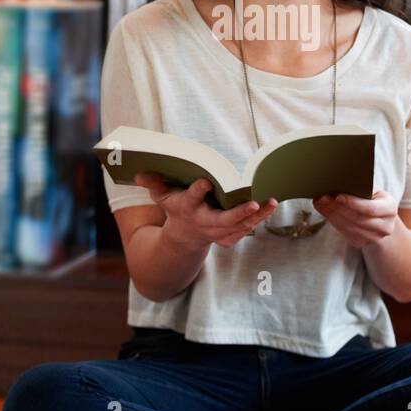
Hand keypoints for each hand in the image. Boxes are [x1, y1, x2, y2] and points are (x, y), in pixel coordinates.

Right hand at [134, 174, 277, 249]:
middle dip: (238, 213)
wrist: (184, 238)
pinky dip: (259, 219)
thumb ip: (154, 183)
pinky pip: (246, 229)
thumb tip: (139, 172)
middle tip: (252, 203)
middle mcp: (204, 222)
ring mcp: (218, 232)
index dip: (198, 190)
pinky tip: (270, 206)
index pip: (192, 199)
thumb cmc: (176, 209)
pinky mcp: (229, 236)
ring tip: (272, 202)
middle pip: (223, 220)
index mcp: (187, 209)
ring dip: (257, 215)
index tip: (205, 181)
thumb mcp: (161, 197)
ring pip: (240, 226)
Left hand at [311, 188, 398, 247]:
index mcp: (390, 209)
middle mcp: (385, 227)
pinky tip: (324, 211)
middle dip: (338, 208)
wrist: (380, 218)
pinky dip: (333, 221)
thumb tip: (339, 181)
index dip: (354, 203)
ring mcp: (374, 238)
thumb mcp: (373, 190)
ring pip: (349, 227)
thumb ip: (361, 187)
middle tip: (322, 197)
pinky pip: (345, 233)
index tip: (338, 196)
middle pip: (358, 219)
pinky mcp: (361, 243)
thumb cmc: (373, 199)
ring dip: (332, 215)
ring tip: (320, 203)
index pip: (371, 209)